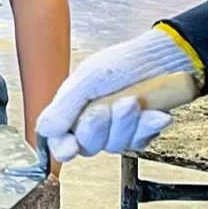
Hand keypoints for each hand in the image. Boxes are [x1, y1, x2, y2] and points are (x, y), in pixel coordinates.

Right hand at [33, 26, 201, 163]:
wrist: (164, 59)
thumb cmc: (124, 63)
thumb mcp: (88, 79)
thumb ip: (65, 107)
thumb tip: (44, 131)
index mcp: (73, 109)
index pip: (59, 139)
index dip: (63, 147)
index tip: (70, 149)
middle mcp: (92, 122)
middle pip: (87, 146)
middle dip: (99, 127)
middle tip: (109, 106)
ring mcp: (116, 130)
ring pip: (115, 146)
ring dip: (126, 123)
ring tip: (134, 101)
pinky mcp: (138, 134)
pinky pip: (138, 143)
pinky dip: (146, 127)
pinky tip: (153, 113)